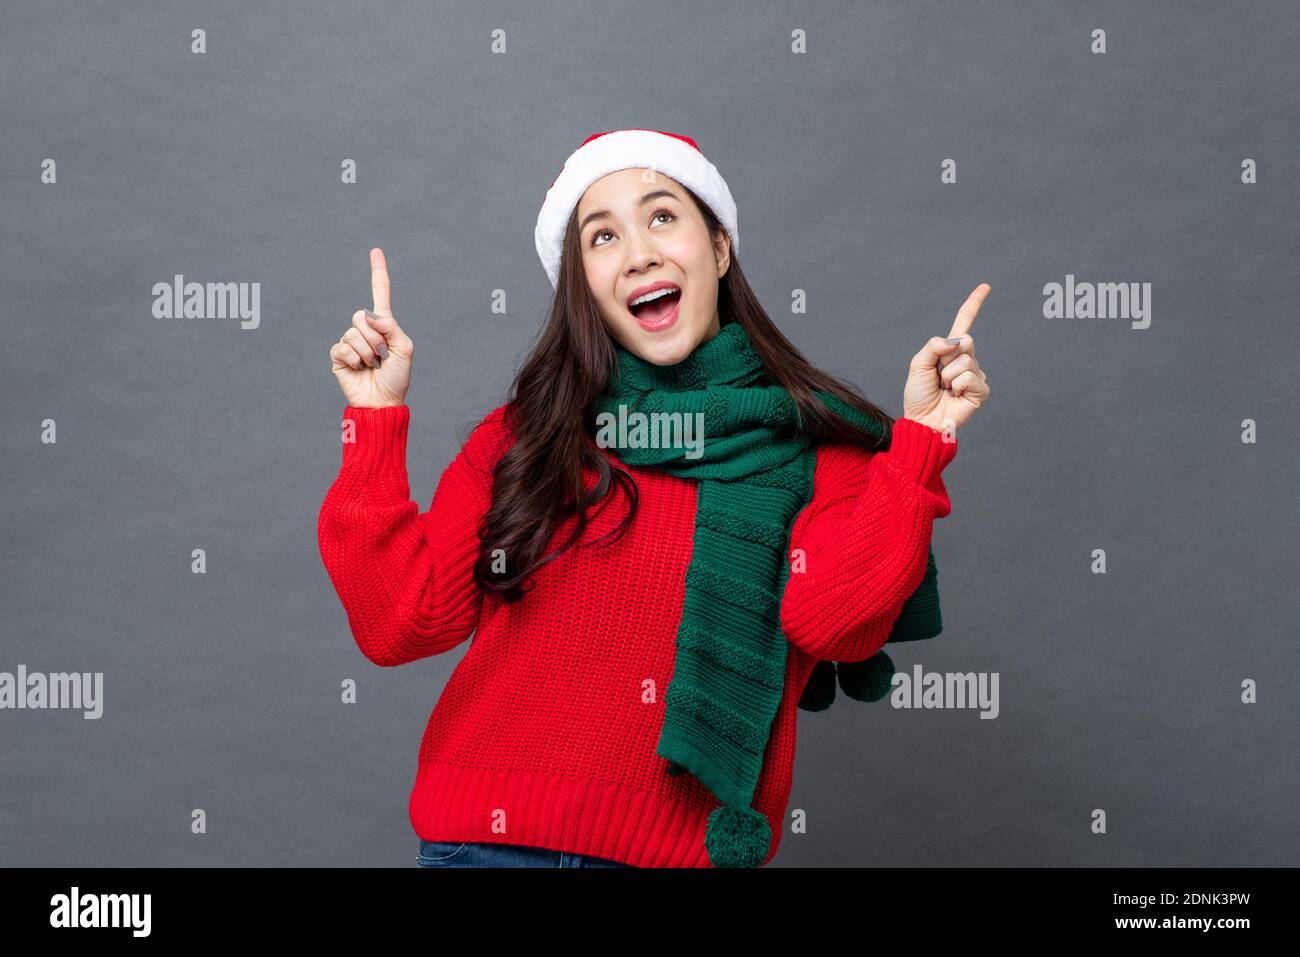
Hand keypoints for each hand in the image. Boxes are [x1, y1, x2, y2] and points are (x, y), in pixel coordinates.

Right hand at [329, 247, 414, 407]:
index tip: (376, 250)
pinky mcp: (338, 356)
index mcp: (384, 325)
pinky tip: (359, 369)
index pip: (380, 293)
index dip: (378, 272)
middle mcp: (365, 330)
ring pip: (353, 333)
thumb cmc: (398, 377)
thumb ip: (392, 327)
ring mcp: (350, 342)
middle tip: (382, 356)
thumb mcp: (405, 349)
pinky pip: (343, 347)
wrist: (383, 402)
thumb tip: (369, 315)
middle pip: (361, 315)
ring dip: (367, 352)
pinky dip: (354, 360)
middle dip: (376, 338)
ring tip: (373, 365)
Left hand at [902, 283, 990, 435]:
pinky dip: (958, 385)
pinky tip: (955, 396)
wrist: (923, 421)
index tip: (985, 286)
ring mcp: (975, 375)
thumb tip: (957, 340)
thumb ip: (933, 346)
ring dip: (949, 376)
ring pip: (966, 361)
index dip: (974, 304)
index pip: (964, 322)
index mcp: (950, 350)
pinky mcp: (981, 390)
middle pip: (966, 340)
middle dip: (947, 357)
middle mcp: (966, 360)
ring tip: (945, 389)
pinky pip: (971, 376)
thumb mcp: (918, 364)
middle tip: (938, 376)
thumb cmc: (918, 395)